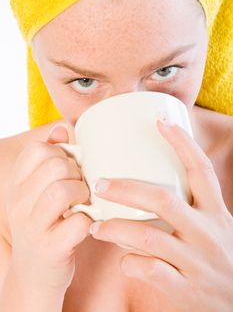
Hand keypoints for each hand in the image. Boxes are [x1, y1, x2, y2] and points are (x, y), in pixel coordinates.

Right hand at [5, 124, 92, 294]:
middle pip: (56, 166)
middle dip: (77, 173)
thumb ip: (49, 160)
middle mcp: (20, 203)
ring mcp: (33, 227)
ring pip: (63, 190)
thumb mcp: (39, 192)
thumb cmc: (46, 225)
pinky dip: (89, 220)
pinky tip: (86, 223)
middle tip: (81, 188)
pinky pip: (78, 222)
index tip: (69, 169)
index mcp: (18, 185)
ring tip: (84, 203)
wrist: (35, 276)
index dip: (62, 154)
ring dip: (83, 194)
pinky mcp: (50, 249)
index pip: (38, 149)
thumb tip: (62, 129)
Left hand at [89, 120, 232, 311]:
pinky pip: (149, 271)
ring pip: (148, 238)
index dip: (182, 143)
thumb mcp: (212, 225)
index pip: (201, 170)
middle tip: (99, 184)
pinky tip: (123, 259)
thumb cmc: (215, 255)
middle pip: (164, 200)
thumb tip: (150, 180)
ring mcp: (196, 262)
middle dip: (126, 189)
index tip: (160, 122)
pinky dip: (129, 263)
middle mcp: (208, 233)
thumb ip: (189, 206)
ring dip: (115, 229)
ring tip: (96, 226)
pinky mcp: (186, 289)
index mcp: (215, 212)